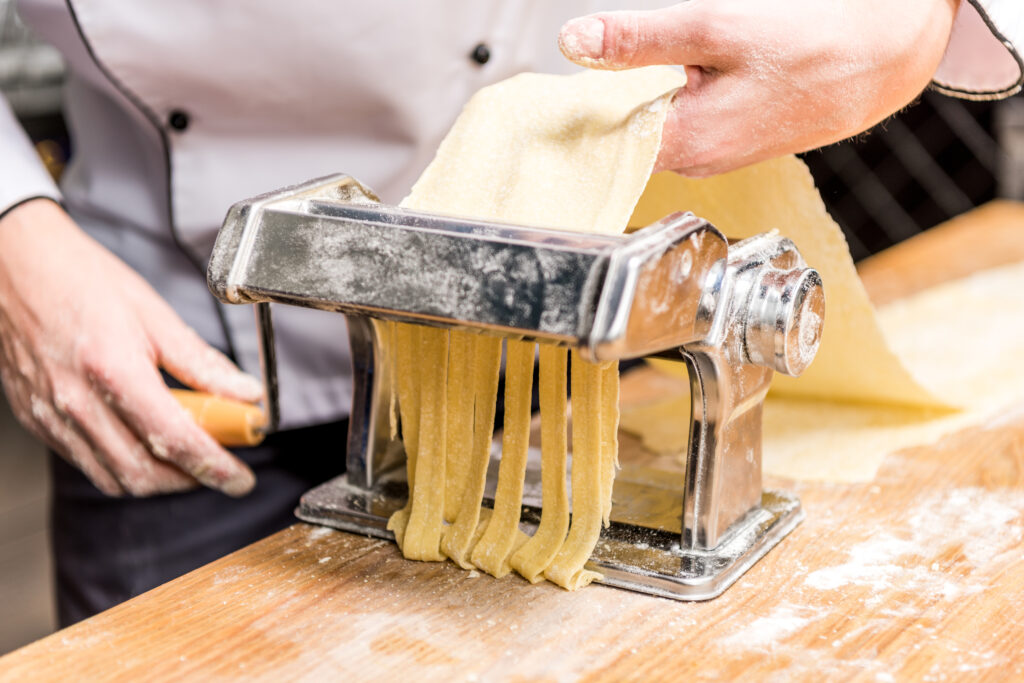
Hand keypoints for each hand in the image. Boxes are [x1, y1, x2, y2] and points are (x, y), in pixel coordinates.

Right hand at [0, 199, 261, 496]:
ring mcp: (51, 416)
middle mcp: (76, 401)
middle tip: (220, 468)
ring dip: (159, 480)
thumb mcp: (154, 314)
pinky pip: (87, 463)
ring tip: (188, 460)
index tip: (240, 478)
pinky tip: (144, 444)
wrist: (15, 266)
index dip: (214, 466)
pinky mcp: (36, 421)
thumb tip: (244, 393)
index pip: (173, 439)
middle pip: (143, 473)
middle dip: (190, 481)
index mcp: (113, 369)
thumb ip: (201, 361)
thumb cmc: (81, 280)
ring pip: (113, 478)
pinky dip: (123, 467)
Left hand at [559, 0, 958, 175]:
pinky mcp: (732, 141)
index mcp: (686, 141)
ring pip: (655, 126)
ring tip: (651, 65)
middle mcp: (697, 160)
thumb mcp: (714, 28)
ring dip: (640, 96)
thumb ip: (638, 40)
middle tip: (591, 65)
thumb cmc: (814, 46)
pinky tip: (684, 75)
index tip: (544, 100)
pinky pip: (683, 123)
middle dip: (604, 101)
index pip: (602, 144)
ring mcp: (716, 154)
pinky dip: (671, 98)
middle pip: (625, 135)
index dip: (572, 117)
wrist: (886, 59)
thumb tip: (575, 43)